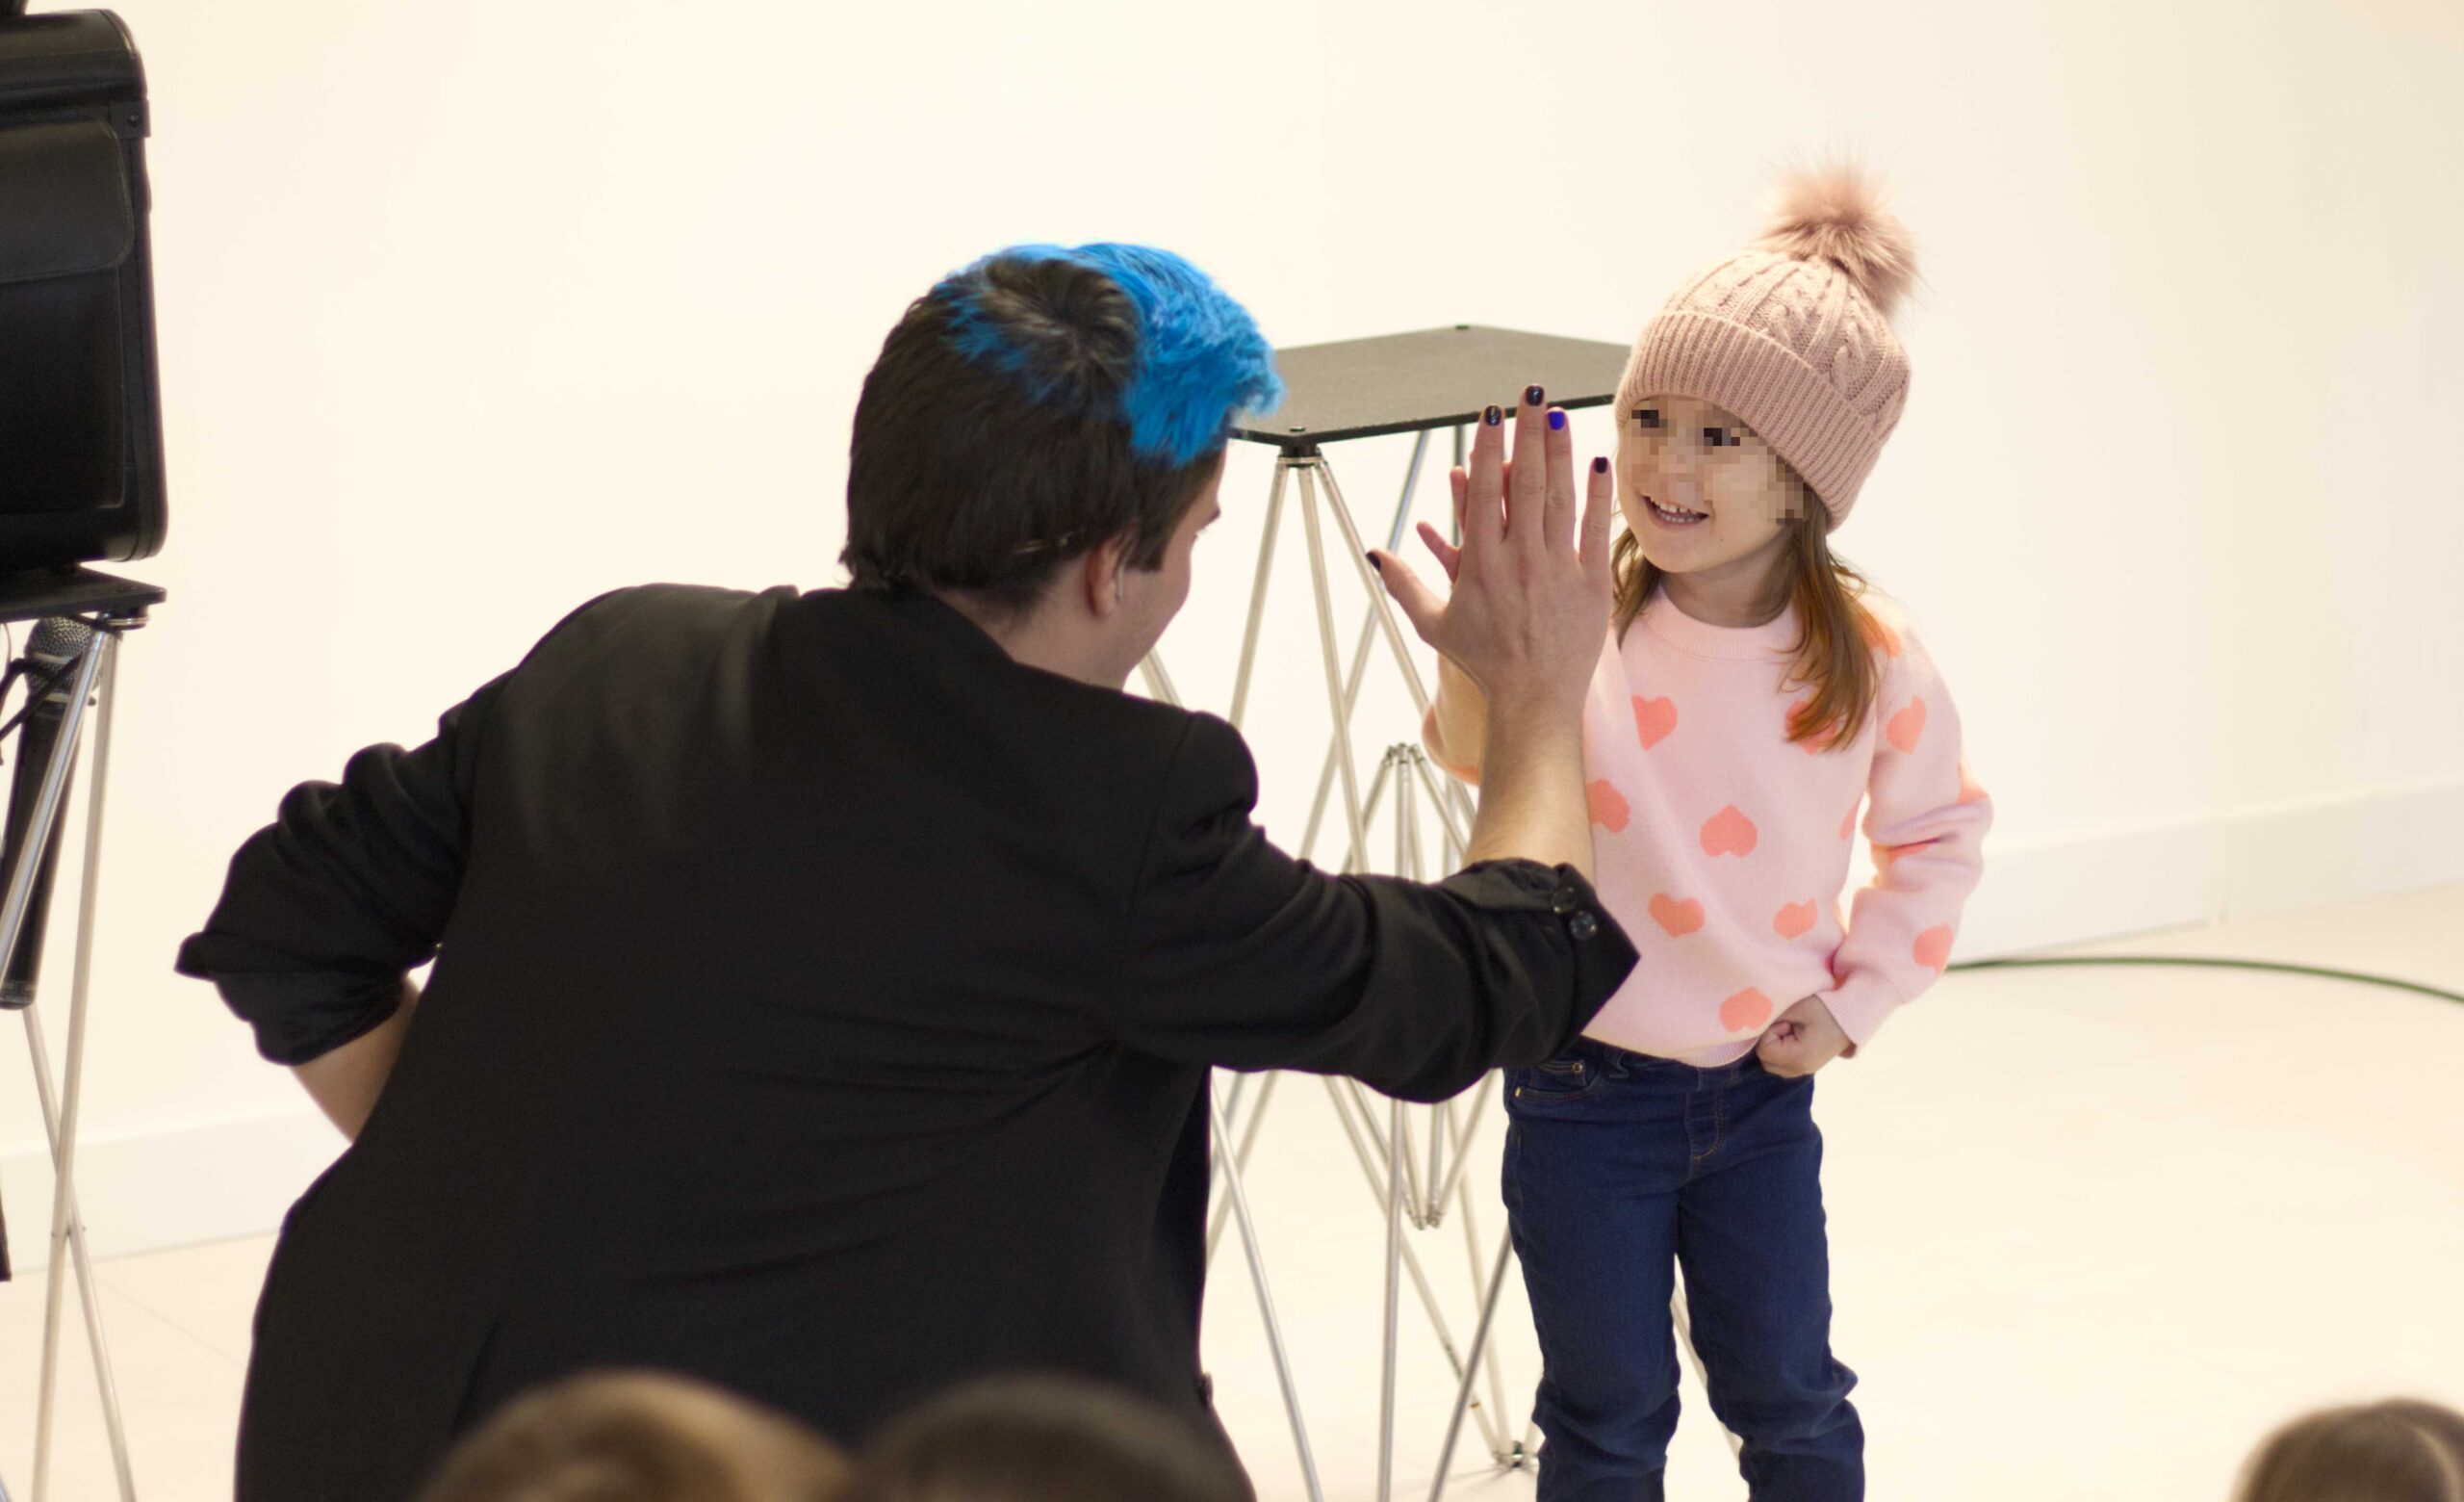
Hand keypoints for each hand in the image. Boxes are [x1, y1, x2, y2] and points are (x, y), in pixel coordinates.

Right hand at [1369, 387, 1612, 719]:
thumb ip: (1403, 584)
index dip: (1486, 450)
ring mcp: (1557, 571)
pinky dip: (1597, 496)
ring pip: (1559, 500)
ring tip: (1558, 413)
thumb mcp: (1434, 625)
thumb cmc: (1484, 661)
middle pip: (1523, 485)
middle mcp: (1518, 562)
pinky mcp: (1591, 585)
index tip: (1490, 414)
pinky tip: (1597, 462)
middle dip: (1526, 434)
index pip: (1482, 495)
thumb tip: (1373, 556)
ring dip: (1559, 453)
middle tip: (1530, 393)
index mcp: (1480, 566)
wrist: (1534, 699)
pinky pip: (1595, 532)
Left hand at [1755, 996, 1849, 1077]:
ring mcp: (1805, 1070)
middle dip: (1770, 1041)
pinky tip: (1794, 1036)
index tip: (1785, 1021)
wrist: (1854, 1015)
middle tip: (1787, 1025)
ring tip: (1791, 1030)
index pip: (1764, 1051)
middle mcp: (1800, 1069)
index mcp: (1798, 1058)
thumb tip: (1754, 1022)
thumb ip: (1774, 1017)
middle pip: (1766, 1061)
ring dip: (1775, 1047)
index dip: (1769, 1033)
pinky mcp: (1808, 1065)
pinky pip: (1784, 1063)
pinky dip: (1782, 1051)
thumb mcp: (1798, 1008)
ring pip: (1773, 1064)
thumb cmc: (1827, 1009)